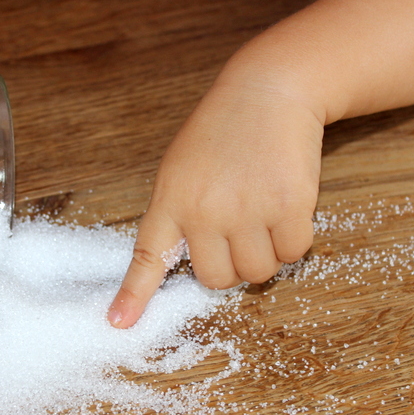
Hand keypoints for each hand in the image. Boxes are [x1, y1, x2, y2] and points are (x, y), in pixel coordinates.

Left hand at [107, 62, 323, 327]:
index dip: (134, 294)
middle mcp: (204, 210)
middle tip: (240, 233)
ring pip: (258, 272)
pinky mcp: (288, 206)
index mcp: (171, 200)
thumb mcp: (182, 168)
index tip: (118, 322)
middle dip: (232, 266)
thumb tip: (195, 264)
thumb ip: (181, 215)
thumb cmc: (223, 132)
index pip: (148, 256)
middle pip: (217, 280)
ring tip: (264, 213)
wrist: (268, 92)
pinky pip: (294, 252)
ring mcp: (246, 210)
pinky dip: (294, 239)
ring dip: (266, 254)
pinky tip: (287, 206)